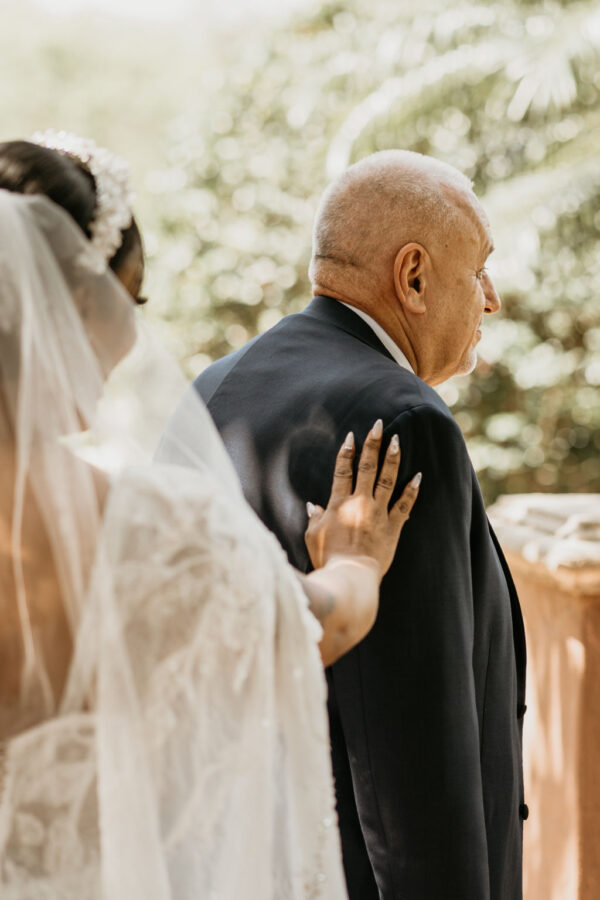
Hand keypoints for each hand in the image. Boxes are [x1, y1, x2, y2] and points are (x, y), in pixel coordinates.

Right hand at [305, 419, 420, 578]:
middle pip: (367, 467)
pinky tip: (418, 476)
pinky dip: (412, 490)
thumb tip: (311, 505)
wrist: (350, 576)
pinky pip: (405, 505)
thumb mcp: (312, 537)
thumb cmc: (328, 559)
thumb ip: (313, 518)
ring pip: (387, 479)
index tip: (351, 437)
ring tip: (397, 440)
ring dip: (392, 458)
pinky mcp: (393, 527)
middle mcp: (359, 502)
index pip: (342, 471)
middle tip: (379, 425)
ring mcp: (378, 513)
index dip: (346, 452)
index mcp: (338, 504)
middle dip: (372, 444)